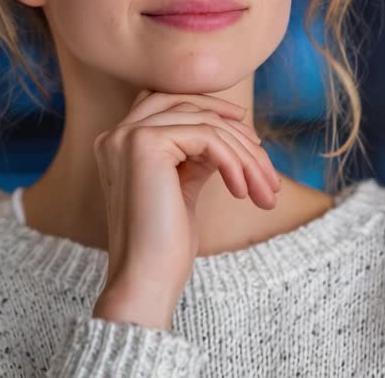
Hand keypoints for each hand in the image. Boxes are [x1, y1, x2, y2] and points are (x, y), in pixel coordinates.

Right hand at [89, 89, 282, 329]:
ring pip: (205, 122)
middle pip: (190, 105)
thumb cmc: (165, 244)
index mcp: (121, 143)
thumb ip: (196, 155)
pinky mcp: (145, 143)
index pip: (173, 104)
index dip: (214, 111)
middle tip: (266, 168)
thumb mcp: (183, 187)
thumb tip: (229, 130)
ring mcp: (128, 135)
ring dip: (245, 155)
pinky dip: (234, 162)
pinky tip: (243, 191)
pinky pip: (208, 136)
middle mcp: (117, 133)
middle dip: (235, 130)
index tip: (252, 138)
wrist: (146, 279)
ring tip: (265, 190)